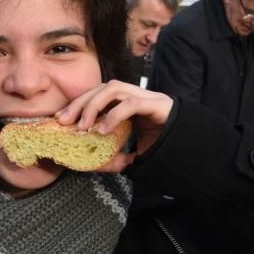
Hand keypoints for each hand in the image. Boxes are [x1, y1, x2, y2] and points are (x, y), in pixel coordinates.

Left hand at [55, 80, 174, 171]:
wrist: (192, 150)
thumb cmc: (165, 148)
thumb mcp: (133, 155)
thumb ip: (116, 158)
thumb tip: (93, 165)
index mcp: (127, 104)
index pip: (97, 95)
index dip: (77, 104)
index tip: (60, 119)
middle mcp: (135, 96)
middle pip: (101, 88)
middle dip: (80, 102)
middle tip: (64, 121)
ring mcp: (147, 97)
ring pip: (114, 88)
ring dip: (94, 104)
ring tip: (82, 125)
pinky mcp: (158, 104)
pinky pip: (132, 103)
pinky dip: (114, 115)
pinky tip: (103, 130)